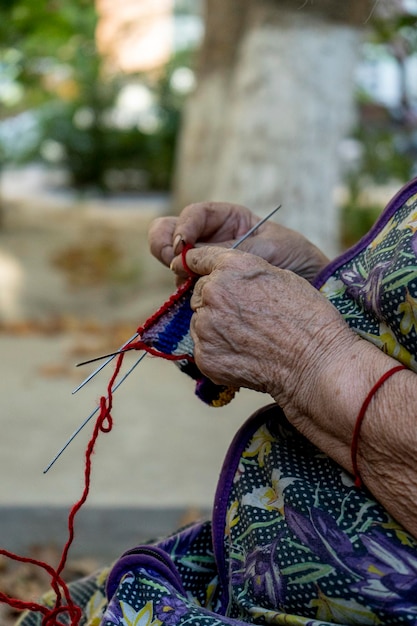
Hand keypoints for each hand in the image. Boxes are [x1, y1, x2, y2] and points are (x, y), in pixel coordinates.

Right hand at [148, 202, 328, 283]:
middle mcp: (213, 242)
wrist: (315, 288)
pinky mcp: (209, 292)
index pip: (195, 215)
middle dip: (166, 245)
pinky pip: (187, 290)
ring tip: (192, 284)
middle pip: (171, 236)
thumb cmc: (296, 259)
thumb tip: (186, 261)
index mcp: (229, 221)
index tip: (184, 242)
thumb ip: (229, 251)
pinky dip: (185, 294)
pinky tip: (194, 299)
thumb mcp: (267, 248)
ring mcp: (207, 268)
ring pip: (174, 265)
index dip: (184, 225)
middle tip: (173, 260)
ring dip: (177, 273)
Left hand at [185, 245, 356, 423]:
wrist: (315, 362)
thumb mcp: (281, 276)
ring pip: (200, 321)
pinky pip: (203, 348)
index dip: (195, 263)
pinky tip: (244, 354)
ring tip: (248, 338)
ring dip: (215, 327)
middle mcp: (213, 292)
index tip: (189, 267)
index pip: (197, 258)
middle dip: (214, 301)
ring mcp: (206, 326)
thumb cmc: (307, 318)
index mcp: (232, 267)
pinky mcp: (205, 356)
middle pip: (199, 293)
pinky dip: (218, 351)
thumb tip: (227, 278)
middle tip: (243, 317)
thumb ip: (245, 273)